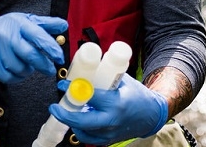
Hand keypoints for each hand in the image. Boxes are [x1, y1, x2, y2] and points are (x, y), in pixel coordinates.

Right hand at [0, 12, 67, 82]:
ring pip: (20, 68)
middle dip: (43, 65)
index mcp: (19, 24)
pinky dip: (17, 77)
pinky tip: (18, 71)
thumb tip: (64, 26)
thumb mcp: (26, 20)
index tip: (59, 57)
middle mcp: (8, 36)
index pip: (38, 36)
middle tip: (50, 69)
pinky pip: (9, 77)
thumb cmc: (7, 28)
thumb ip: (46, 24)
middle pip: (30, 55)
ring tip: (28, 65)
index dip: (51, 48)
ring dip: (28, 70)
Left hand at [50, 73, 168, 144]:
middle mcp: (112, 120)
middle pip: (82, 121)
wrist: (151, 115)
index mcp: (116, 102)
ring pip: (83, 132)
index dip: (74, 89)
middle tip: (54, 107)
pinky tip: (77, 121)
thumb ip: (105, 76)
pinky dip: (80, 130)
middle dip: (65, 115)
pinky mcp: (108, 140)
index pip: (90, 96)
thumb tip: (85, 65)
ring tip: (68, 111)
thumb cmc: (137, 95)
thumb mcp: (123, 81)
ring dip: (72, 121)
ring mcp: (110, 133)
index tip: (63, 84)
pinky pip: (88, 139)